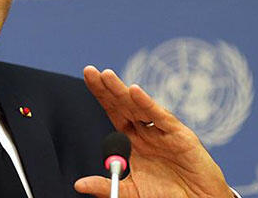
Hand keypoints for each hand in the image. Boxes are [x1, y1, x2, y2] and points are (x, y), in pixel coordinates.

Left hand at [74, 65, 232, 197]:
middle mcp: (146, 131)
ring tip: (106, 76)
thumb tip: (78, 184)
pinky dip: (147, 103)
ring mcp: (162, 131)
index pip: (113, 110)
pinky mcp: (180, 135)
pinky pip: (160, 116)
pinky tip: (135, 91)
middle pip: (122, 104)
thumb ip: (106, 185)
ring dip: (121, 91)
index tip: (88, 76)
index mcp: (133, 140)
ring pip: (138, 106)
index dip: (101, 93)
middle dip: (106, 87)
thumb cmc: (165, 195)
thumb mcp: (130, 191)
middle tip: (90, 71)